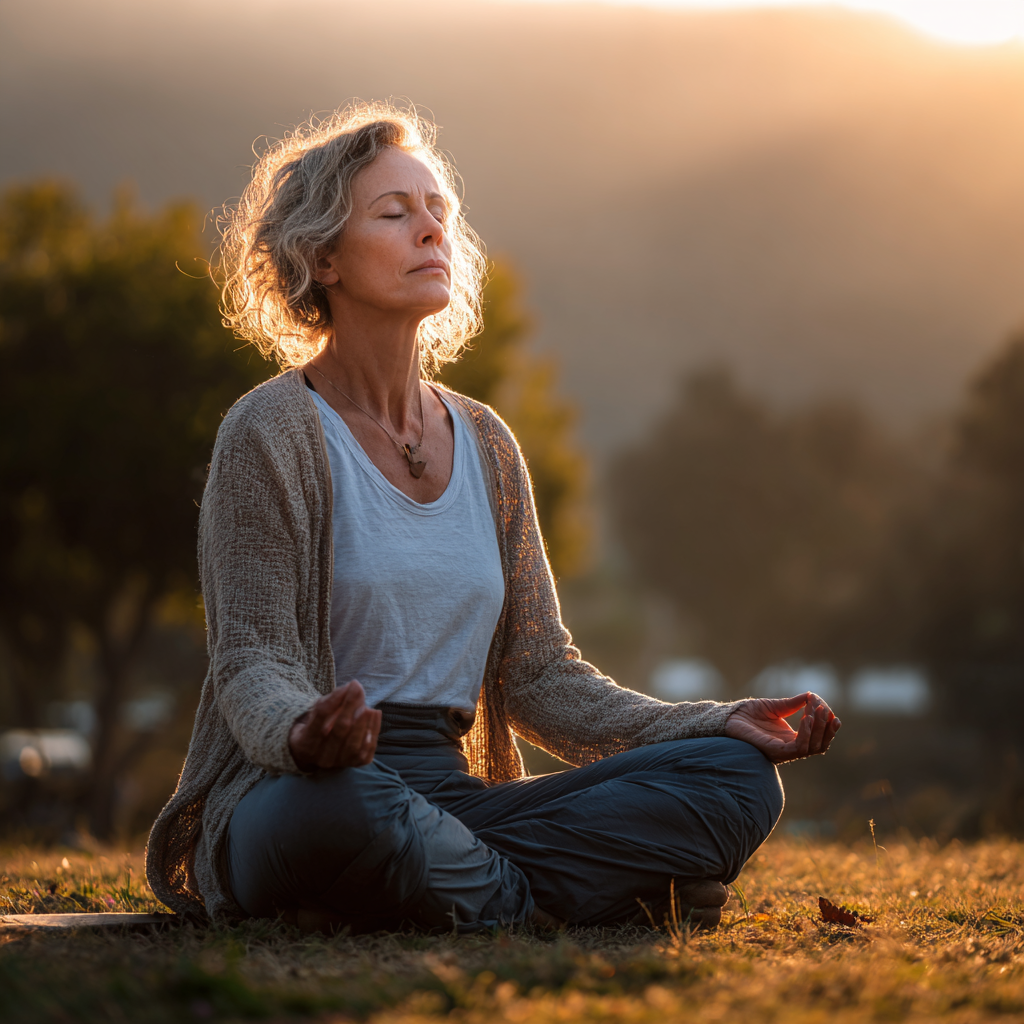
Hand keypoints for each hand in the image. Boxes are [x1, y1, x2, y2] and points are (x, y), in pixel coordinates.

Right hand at [288, 679, 380, 771]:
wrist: (318, 752)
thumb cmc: (319, 725)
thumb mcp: (319, 711)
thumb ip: (333, 699)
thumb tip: (351, 686)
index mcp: (306, 741)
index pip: (322, 716)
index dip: (337, 698)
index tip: (349, 684)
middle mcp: (321, 756)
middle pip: (339, 729)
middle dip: (351, 707)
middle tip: (359, 690)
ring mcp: (338, 764)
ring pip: (353, 744)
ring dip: (363, 722)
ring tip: (369, 706)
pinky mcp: (354, 766)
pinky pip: (366, 751)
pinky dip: (373, 732)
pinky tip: (375, 716)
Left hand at [723, 692, 839, 764]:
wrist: (729, 717)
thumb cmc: (749, 713)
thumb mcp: (776, 706)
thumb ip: (794, 704)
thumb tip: (812, 696)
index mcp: (792, 739)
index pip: (819, 738)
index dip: (827, 725)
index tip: (827, 708)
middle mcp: (791, 748)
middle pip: (820, 745)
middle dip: (827, 727)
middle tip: (826, 709)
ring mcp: (784, 752)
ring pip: (813, 747)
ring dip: (819, 728)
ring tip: (817, 710)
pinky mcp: (776, 752)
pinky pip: (798, 748)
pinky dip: (806, 733)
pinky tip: (806, 718)